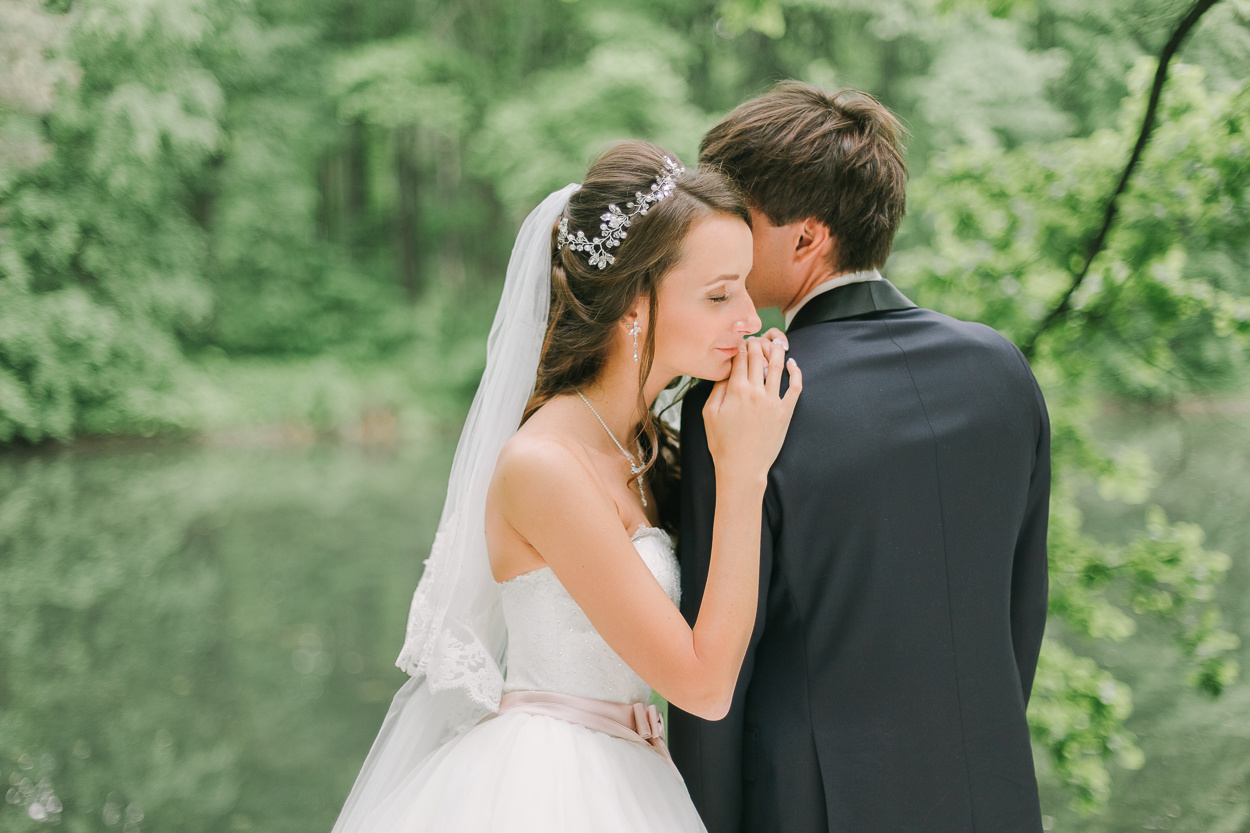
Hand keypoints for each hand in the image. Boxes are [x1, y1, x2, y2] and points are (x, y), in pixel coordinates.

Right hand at [703, 335, 801, 489]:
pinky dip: (796, 371)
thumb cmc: (722, 443)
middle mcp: (757, 391)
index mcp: (736, 390)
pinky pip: (796, 386)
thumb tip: (725, 371)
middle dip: (756, 343)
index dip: (740, 344)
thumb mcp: (709, 413)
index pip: (740, 357)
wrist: (742, 468)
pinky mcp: (786, 412)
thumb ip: (717, 389)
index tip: (740, 340)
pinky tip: (792, 363)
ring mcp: (774, 401)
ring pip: (778, 366)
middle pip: (758, 357)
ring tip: (775, 342)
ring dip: (776, 350)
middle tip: (755, 338)